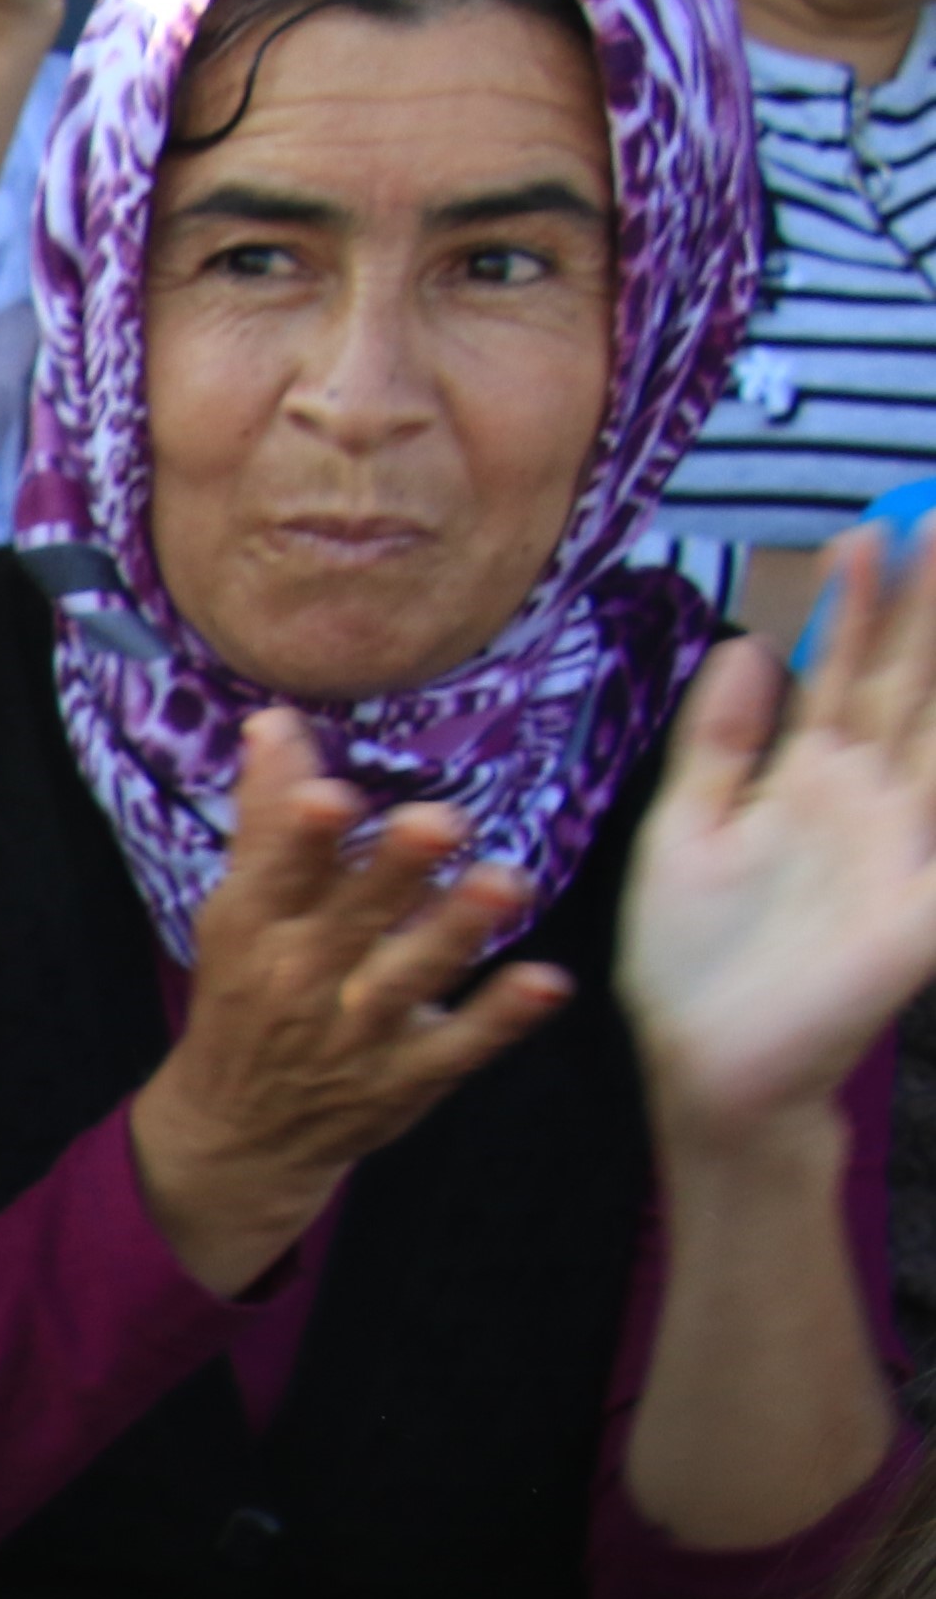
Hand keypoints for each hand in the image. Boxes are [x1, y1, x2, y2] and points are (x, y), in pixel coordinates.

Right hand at [129, 706, 565, 1297]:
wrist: (238, 1133)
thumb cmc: (248, 996)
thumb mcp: (240, 913)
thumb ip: (265, 819)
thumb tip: (274, 720)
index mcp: (258, 929)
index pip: (276, 874)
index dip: (299, 836)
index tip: (329, 795)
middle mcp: (304, 978)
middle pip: (350, 920)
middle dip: (393, 872)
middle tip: (440, 821)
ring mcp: (357, 1033)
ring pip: (410, 978)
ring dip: (457, 932)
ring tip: (506, 882)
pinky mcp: (406, 1077)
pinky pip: (460, 1047)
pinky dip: (501, 1018)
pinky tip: (546, 982)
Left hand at [623, 522, 935, 1158]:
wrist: (708, 1068)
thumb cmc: (694, 960)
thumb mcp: (686, 833)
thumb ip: (717, 745)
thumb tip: (745, 646)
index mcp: (807, 782)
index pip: (841, 673)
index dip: (855, 606)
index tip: (865, 531)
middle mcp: (868, 801)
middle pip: (908, 682)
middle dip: (926, 607)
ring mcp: (904, 847)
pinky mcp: (921, 907)